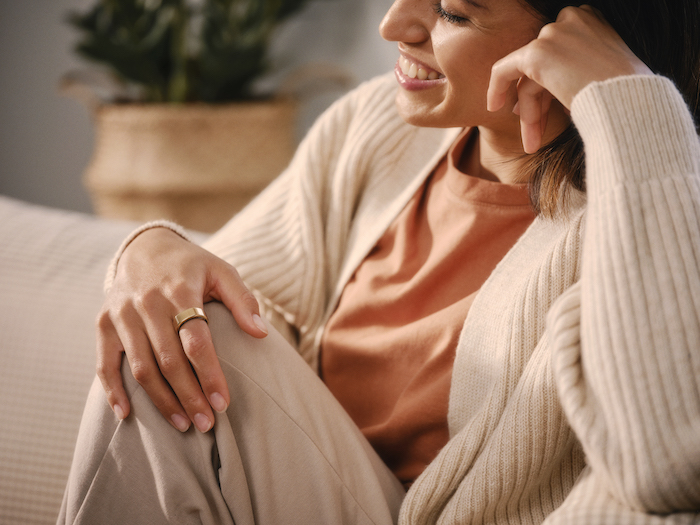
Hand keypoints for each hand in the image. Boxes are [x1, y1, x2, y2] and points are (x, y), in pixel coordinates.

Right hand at [96, 227, 267, 432]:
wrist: (144, 247)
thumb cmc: (191, 266)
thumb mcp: (222, 271)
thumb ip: (243, 300)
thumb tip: (261, 333)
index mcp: (180, 291)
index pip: (196, 342)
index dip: (210, 375)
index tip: (223, 403)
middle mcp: (147, 304)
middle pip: (169, 361)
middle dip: (189, 396)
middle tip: (207, 424)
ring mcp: (122, 314)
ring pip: (141, 368)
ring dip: (161, 401)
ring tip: (183, 425)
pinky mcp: (103, 323)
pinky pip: (104, 362)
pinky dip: (113, 390)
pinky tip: (127, 415)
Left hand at [487, 5, 652, 152]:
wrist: (630, 100)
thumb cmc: (630, 96)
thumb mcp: (609, 76)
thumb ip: (582, 73)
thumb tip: (561, 89)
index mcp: (593, 23)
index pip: (562, 55)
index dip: (552, 85)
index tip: (549, 109)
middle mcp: (573, 20)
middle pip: (544, 67)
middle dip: (539, 103)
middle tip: (535, 134)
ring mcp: (554, 35)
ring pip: (529, 78)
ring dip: (530, 113)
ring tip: (532, 144)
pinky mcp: (537, 53)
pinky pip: (504, 71)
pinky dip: (497, 88)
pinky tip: (493, 108)